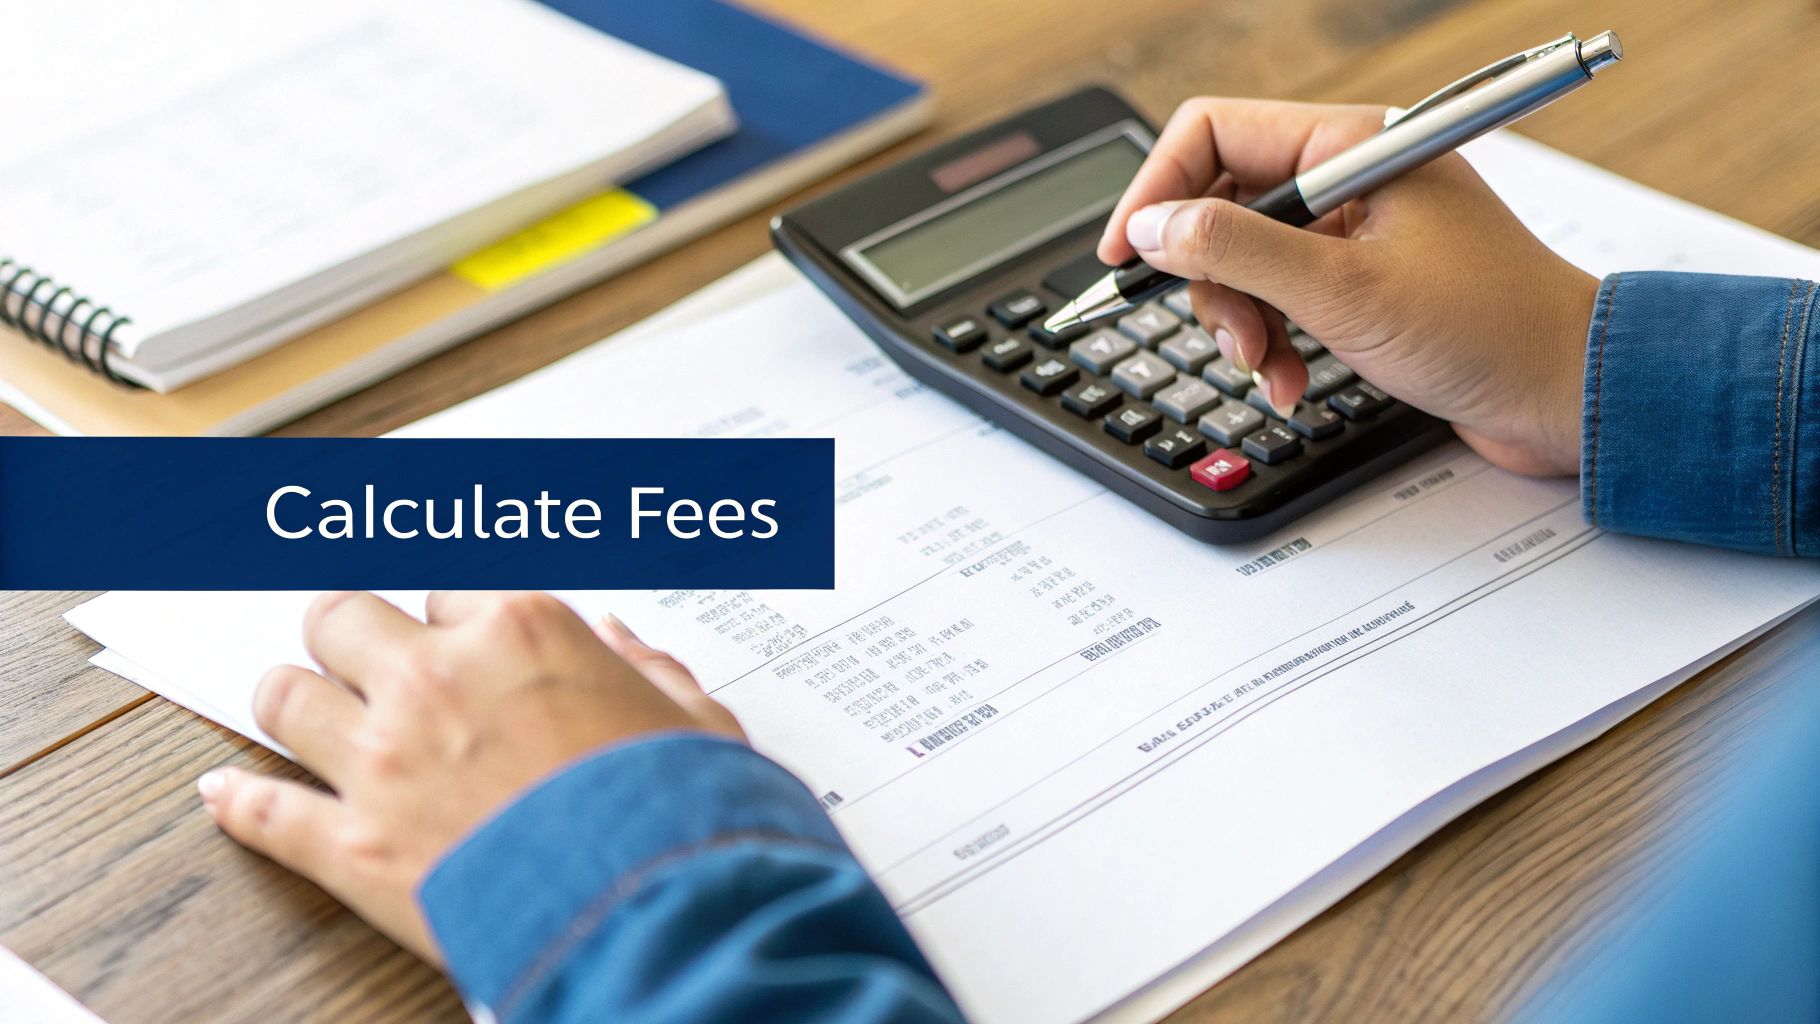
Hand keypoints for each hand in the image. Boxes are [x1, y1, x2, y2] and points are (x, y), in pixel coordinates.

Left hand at [195, 591, 740, 961]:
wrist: (657, 915)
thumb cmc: (685, 816)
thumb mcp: (697, 721)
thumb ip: (649, 667)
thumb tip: (620, 641)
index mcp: (522, 632)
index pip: (447, 593)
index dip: (452, 621)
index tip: (452, 636)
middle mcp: (437, 680)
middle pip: (342, 619)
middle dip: (350, 633)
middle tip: (357, 651)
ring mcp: (383, 762)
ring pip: (285, 696)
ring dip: (293, 700)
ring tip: (300, 708)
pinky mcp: (350, 848)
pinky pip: (263, 810)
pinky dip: (238, 801)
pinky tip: (226, 792)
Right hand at [1099, 98, 1598, 475]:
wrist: (1572, 393)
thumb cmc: (1492, 330)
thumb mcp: (1342, 291)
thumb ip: (1235, 250)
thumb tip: (1153, 228)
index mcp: (1351, 145)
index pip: (1213, 134)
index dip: (1156, 192)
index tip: (1125, 256)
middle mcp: (1350, 177)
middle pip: (1222, 203)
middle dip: (1209, 278)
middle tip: (1231, 336)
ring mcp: (1357, 230)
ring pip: (1245, 259)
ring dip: (1242, 322)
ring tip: (1271, 370)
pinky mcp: (1364, 280)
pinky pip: (1283, 297)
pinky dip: (1275, 341)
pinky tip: (1293, 380)